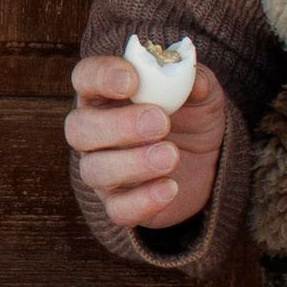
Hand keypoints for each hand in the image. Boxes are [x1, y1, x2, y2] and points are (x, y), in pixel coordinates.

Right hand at [67, 52, 228, 234]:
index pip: (85, 78)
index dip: (101, 76)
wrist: (207, 161)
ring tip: (171, 156)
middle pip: (79, 128)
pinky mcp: (120, 203)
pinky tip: (170, 188)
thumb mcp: (201, 93)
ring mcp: (103, 170)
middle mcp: (94, 132)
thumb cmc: (191, 116)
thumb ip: (196, 80)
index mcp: (105, 94)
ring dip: (132, 163)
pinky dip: (142, 201)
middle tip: (159, 122)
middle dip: (117, 126)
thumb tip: (193, 80)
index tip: (132, 81)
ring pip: (94, 171)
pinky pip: (117, 209)